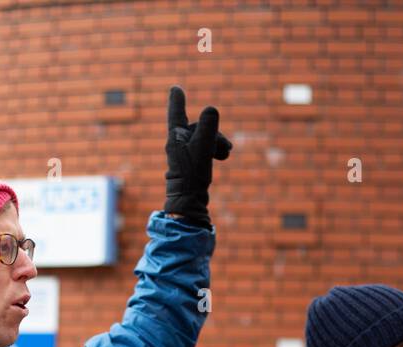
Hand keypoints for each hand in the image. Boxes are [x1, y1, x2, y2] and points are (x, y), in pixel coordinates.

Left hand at [163, 85, 232, 228]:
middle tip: (226, 149)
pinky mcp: (193, 163)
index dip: (177, 101)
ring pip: (206, 138)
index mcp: (175, 138)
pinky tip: (224, 157)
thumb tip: (210, 109)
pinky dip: (216, 150)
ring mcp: (186, 153)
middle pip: (199, 127)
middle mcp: (178, 143)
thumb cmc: (192, 177)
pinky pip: (207, 148)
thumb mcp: (202, 148)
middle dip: (215, 134)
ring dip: (218, 142)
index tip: (175, 88)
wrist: (190, 203)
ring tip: (226, 154)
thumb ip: (207, 127)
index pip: (176, 114)